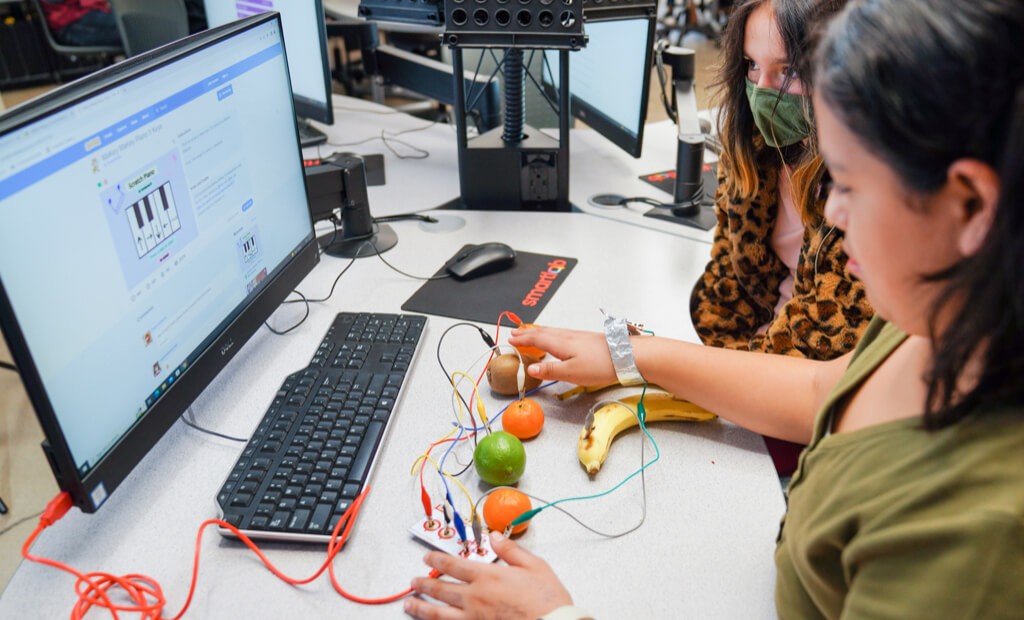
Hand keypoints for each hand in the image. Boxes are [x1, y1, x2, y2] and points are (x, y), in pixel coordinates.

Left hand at [405, 531, 572, 619]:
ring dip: (421, 607)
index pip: (453, 565)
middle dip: (424, 584)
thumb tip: (495, 536)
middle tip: (414, 581)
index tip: (427, 558)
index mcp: (487, 576)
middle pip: (441, 589)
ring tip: (409, 603)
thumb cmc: (547, 600)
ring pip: (438, 613)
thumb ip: (510, 550)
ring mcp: (473, 619)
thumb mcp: (534, 566)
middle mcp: (475, 598)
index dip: (437, 560)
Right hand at [508, 326, 616, 386]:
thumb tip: (531, 368)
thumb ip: (550, 370)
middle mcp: (568, 336)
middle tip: (516, 333)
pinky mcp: (586, 338)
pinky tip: (555, 338)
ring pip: (552, 331)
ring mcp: (578, 336)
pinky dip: (551, 334)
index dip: (523, 339)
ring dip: (538, 332)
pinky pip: (561, 333)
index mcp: (561, 343)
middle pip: (543, 332)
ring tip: (530, 333)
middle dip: (528, 333)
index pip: (537, 339)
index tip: (512, 339)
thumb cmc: (601, 364)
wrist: (627, 355)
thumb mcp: (571, 373)